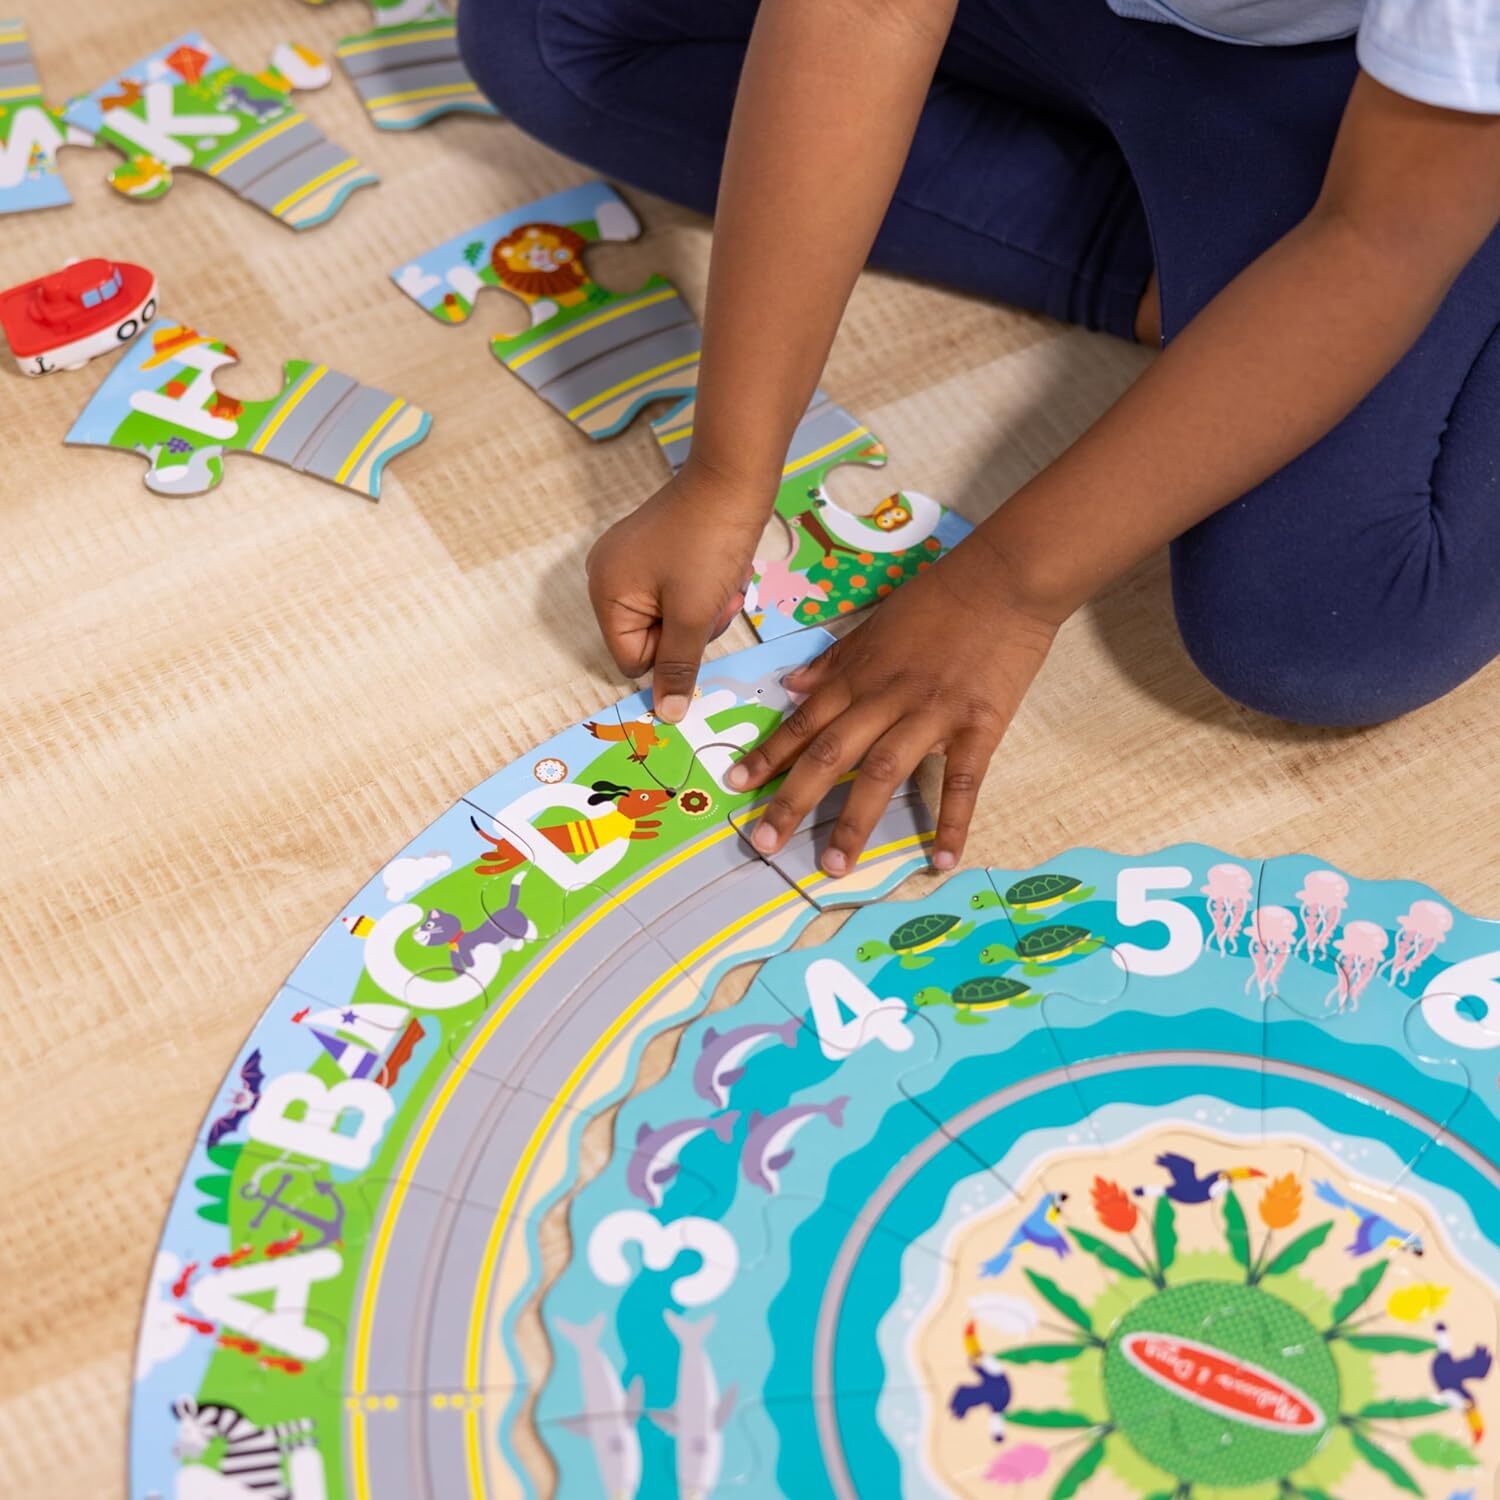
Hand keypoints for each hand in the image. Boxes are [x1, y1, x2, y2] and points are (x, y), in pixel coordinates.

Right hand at [586, 459, 771, 721]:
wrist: (734, 479)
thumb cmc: (709, 545)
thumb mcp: (694, 614)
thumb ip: (678, 667)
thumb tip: (666, 716)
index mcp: (605, 593)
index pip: (632, 660)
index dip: (670, 652)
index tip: (694, 621)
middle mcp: (606, 577)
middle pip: (650, 640)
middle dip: (688, 629)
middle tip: (711, 597)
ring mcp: (629, 561)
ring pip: (668, 619)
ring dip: (700, 611)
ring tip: (718, 580)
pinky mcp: (654, 551)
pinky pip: (674, 594)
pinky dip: (700, 591)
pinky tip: (716, 568)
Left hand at [725, 541, 1059, 873]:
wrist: (1006, 577)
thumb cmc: (941, 595)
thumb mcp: (876, 621)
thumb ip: (834, 659)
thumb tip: (791, 685)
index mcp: (859, 674)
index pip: (804, 721)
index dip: (768, 755)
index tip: (736, 787)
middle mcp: (885, 698)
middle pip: (830, 754)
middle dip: (793, 800)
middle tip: (764, 843)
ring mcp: (931, 714)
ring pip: (883, 773)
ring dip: (855, 821)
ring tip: (833, 866)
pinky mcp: (978, 726)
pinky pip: (962, 781)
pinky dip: (951, 822)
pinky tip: (940, 860)